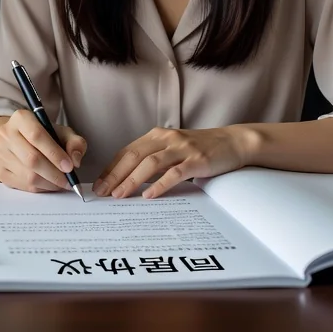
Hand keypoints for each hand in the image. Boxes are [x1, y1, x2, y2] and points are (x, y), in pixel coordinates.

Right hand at [0, 110, 86, 193]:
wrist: (22, 140)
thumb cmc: (46, 136)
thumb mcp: (63, 132)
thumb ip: (75, 143)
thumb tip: (75, 160)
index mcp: (21, 118)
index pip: (36, 135)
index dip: (54, 153)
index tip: (69, 167)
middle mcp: (5, 134)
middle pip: (31, 159)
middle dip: (54, 174)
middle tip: (69, 181)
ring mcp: (0, 153)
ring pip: (27, 175)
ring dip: (49, 183)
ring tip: (61, 183)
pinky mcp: (0, 171)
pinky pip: (22, 185)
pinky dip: (40, 189)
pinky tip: (49, 184)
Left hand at [94, 126, 252, 199]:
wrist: (233, 142)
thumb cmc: (200, 149)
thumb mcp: (173, 149)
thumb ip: (154, 159)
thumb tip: (128, 179)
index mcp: (157, 136)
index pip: (127, 151)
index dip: (111, 168)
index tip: (99, 184)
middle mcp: (166, 139)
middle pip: (134, 156)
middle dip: (116, 175)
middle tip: (103, 192)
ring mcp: (182, 148)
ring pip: (151, 163)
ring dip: (132, 180)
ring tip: (120, 195)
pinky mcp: (197, 160)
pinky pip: (174, 173)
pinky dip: (159, 185)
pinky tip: (149, 196)